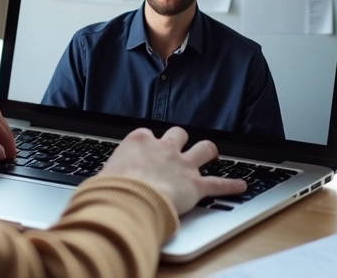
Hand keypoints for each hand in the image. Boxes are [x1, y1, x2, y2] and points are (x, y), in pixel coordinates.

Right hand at [98, 126, 245, 214]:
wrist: (128, 201)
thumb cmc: (111, 190)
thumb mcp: (102, 175)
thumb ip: (107, 176)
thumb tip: (96, 187)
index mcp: (139, 142)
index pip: (147, 136)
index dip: (148, 144)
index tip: (146, 152)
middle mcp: (163, 148)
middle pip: (178, 134)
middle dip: (180, 140)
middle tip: (179, 148)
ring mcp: (182, 165)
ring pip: (203, 149)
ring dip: (208, 152)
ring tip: (211, 153)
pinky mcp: (195, 185)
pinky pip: (218, 184)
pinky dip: (230, 185)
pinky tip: (240, 185)